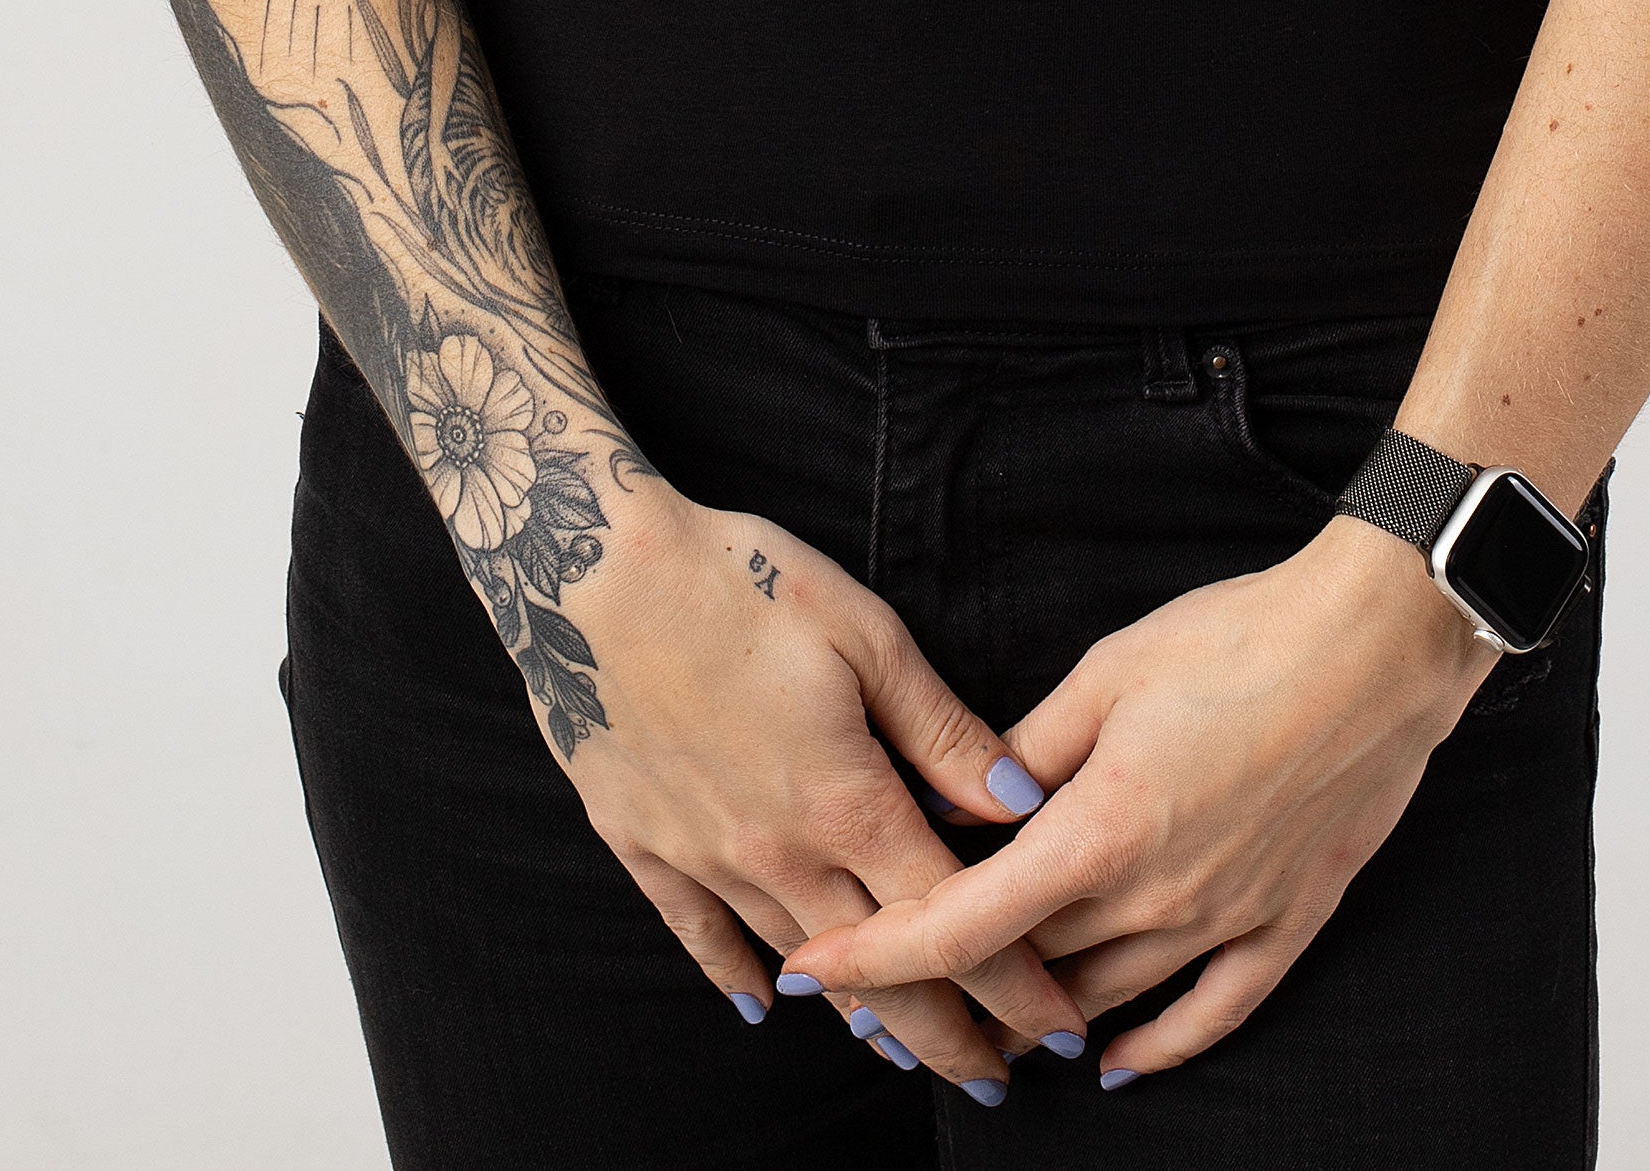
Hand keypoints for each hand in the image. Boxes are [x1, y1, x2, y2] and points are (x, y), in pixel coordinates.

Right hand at [563, 490, 1088, 1100]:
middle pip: (879, 967)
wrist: (593, 570)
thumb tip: (1021, 802)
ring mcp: (704, 856)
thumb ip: (943, 730)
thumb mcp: (864, 633)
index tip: (1057, 1027)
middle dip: (944, 1032)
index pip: (950, 916)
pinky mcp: (643, 843)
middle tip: (993, 1079)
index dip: (1011, 980)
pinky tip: (761, 1006)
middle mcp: (777, 851)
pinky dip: (734, 975)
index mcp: (845, 801)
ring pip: (797, 961)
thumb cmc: (742, 580)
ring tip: (904, 1053)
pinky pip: (699, 934)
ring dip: (858, 1015)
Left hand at [786, 513, 1491, 1082]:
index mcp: (1100, 829)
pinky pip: (1211, 1013)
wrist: (1374, 645)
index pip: (965, 921)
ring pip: (1106, 1002)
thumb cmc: (1240, 637)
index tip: (818, 968)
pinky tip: (1114, 1065)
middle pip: (1028, 974)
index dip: (882, 952)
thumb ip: (1029, 746)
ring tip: (976, 1034)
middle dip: (948, 991)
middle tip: (883, 999)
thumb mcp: (1111, 670)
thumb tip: (966, 798)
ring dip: (1037, 1024)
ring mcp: (1226, 917)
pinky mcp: (1285, 921)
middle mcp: (1157, 894)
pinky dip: (1156, 1048)